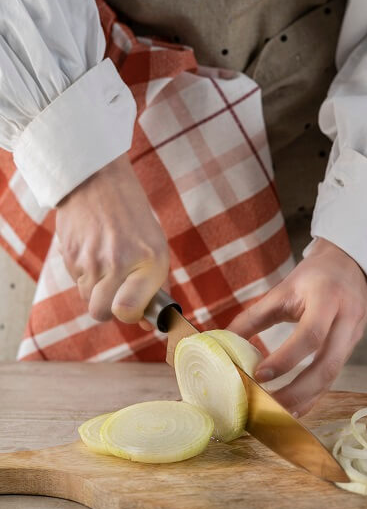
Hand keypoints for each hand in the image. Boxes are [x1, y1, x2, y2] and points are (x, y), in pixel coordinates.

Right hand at [56, 154, 168, 323]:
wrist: (99, 183)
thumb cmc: (134, 221)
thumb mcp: (156, 250)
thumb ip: (155, 288)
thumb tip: (146, 325)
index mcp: (147, 262)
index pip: (128, 311)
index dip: (130, 315)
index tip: (134, 308)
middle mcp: (117, 262)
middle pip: (101, 312)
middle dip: (109, 307)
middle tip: (118, 291)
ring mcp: (90, 259)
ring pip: (86, 298)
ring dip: (96, 289)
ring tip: (106, 263)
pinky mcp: (69, 254)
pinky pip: (75, 280)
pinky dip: (84, 274)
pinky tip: (93, 251)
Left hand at [228, 238, 366, 415]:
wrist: (351, 267)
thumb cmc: (314, 277)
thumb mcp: (283, 289)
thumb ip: (254, 316)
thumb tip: (224, 341)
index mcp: (327, 298)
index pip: (311, 335)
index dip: (286, 359)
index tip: (259, 375)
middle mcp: (347, 319)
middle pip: (327, 365)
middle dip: (298, 391)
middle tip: (269, 405)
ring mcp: (354, 336)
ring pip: (333, 376)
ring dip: (305, 399)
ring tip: (278, 412)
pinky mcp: (353, 348)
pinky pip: (334, 377)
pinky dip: (314, 395)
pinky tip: (296, 407)